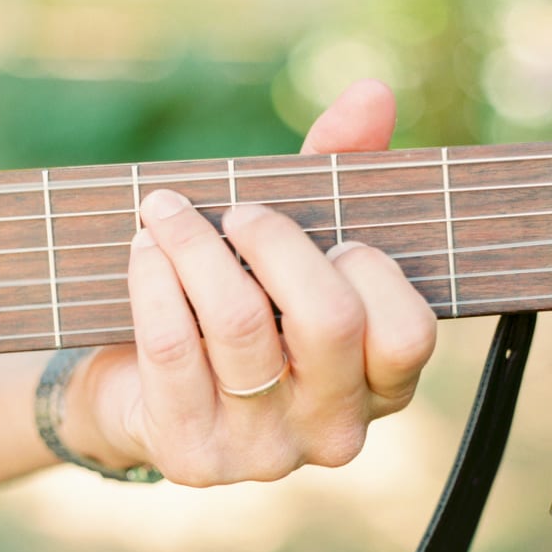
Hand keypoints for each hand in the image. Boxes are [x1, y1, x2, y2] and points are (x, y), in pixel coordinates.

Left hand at [68, 79, 435, 485]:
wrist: (142, 398)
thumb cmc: (242, 308)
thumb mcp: (294, 246)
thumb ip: (339, 172)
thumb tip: (372, 95)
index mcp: (381, 386)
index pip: (408, 333)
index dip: (366, 268)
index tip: (330, 236)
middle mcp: (334, 431)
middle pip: (329, 321)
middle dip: (275, 240)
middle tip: (238, 212)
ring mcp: (265, 453)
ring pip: (239, 323)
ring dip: (195, 244)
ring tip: (166, 211)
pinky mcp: (194, 457)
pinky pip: (172, 345)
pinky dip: (153, 278)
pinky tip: (144, 249)